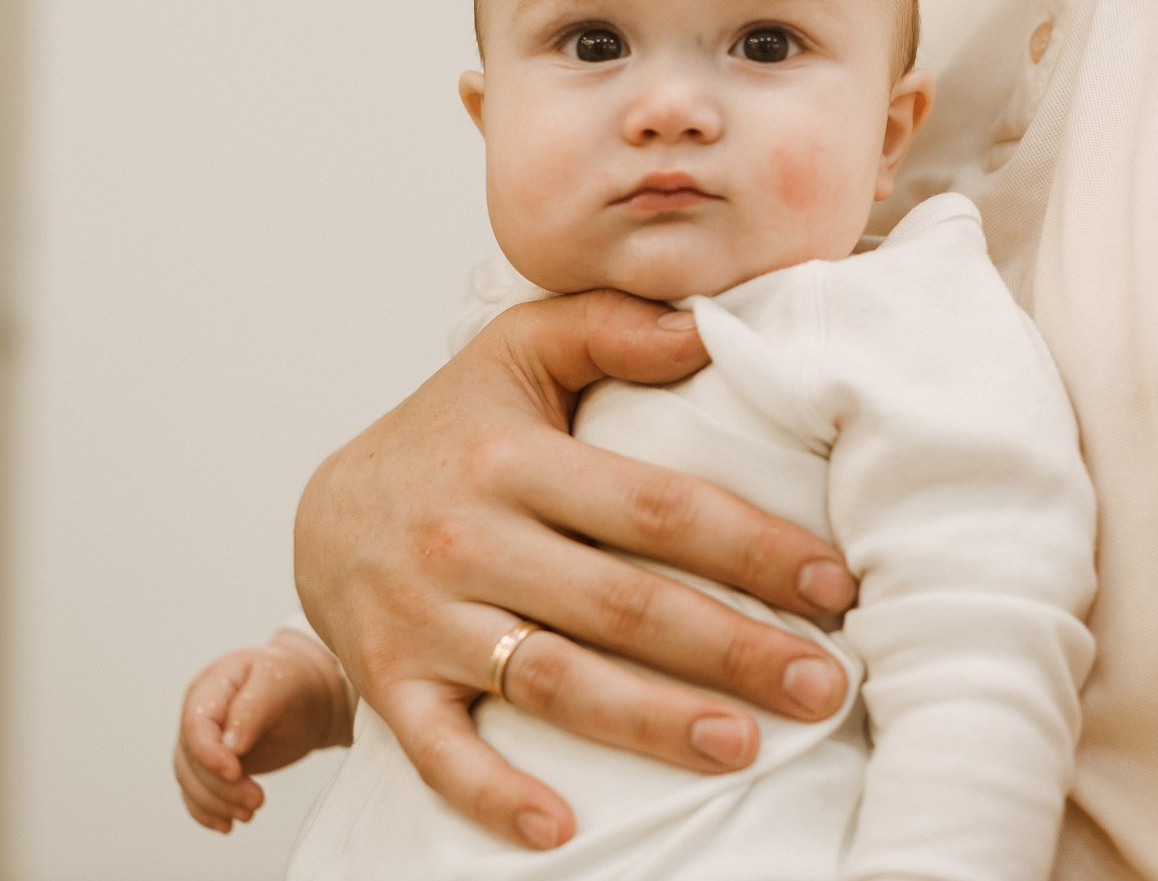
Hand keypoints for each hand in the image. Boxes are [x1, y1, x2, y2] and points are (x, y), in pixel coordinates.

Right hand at [173, 630, 354, 832]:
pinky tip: (227, 824)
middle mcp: (199, 714)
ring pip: (191, 780)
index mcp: (211, 686)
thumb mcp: (279, 684)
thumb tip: (230, 745)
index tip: (235, 772)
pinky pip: (196, 792)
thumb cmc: (293, 681)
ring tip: (250, 813)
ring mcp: (202, 740)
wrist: (307, 695)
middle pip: (192, 759)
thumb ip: (253, 708)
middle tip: (257, 799)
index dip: (208, 754)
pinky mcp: (210, 764)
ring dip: (216, 803)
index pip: (195, 725)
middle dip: (221, 786)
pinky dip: (208, 812)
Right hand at [294, 289, 859, 851]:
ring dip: (651, 722)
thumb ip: (609, 329)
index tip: (833, 582)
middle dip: (731, 647)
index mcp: (514, 458)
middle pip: (621, 604)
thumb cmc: (452, 429)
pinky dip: (494, 795)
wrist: (324, 508)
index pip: (653, 506)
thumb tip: (704, 328)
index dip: (749, 545)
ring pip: (553, 680)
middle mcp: (471, 538)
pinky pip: (441, 751)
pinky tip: (561, 829)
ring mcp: (427, 618)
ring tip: (743, 747)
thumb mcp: (518, 352)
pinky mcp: (389, 683)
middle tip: (823, 685)